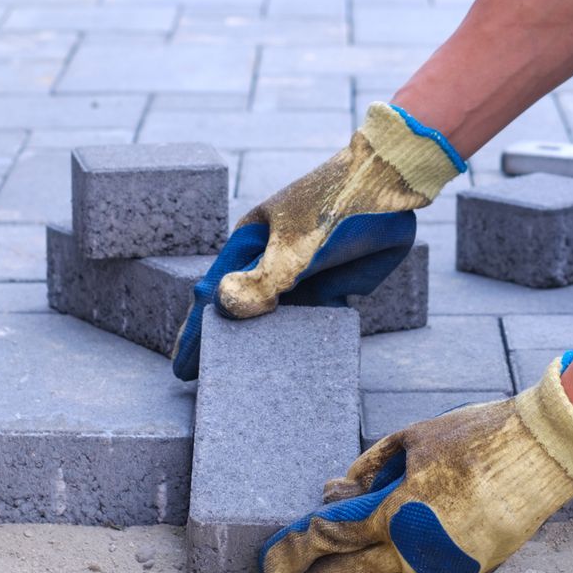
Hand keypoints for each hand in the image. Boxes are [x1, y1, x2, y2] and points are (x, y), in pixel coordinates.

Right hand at [171, 102, 464, 379]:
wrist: (389, 185)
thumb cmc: (333, 204)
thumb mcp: (295, 243)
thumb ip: (263, 279)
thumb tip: (223, 306)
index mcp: (248, 245)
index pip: (214, 295)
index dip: (197, 333)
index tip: (183, 368)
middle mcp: (270, 263)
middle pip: (243, 313)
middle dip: (228, 345)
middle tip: (210, 385)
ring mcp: (300, 277)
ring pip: (277, 322)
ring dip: (266, 349)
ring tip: (249, 387)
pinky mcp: (330, 286)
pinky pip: (312, 322)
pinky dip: (302, 343)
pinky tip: (295, 371)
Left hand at [259, 355, 572, 572]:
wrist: (543, 453)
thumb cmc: (477, 436)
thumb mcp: (412, 438)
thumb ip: (371, 466)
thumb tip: (340, 490)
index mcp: (399, 511)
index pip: (332, 537)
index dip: (296, 549)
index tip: (271, 562)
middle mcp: (417, 549)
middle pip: (350, 572)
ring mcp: (445, 567)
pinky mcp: (467, 572)